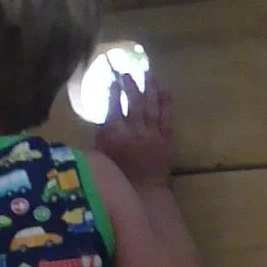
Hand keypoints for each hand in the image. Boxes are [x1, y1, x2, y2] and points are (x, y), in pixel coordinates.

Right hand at [96, 72, 176, 187]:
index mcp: (113, 135)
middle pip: (133, 103)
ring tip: (148, 73)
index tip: (112, 79)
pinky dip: (167, 104)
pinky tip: (165, 90)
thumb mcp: (100, 156)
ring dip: (149, 88)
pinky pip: (167, 118)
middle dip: (130, 85)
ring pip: (151, 107)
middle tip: (128, 72)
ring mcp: (152, 134)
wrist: (142, 193)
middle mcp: (133, 131)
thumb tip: (104, 115)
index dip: (113, 92)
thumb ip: (102, 134)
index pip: (113, 107)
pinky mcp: (167, 139)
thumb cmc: (116, 176)